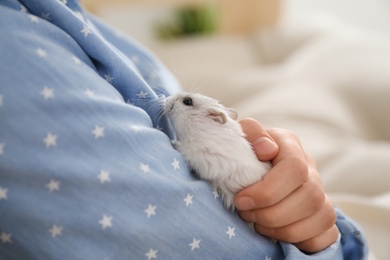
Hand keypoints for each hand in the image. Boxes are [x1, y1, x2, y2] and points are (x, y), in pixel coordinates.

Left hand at [235, 118, 338, 252]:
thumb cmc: (244, 152)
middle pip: (310, 196)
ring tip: (257, 224)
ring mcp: (320, 192)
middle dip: (273, 214)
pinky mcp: (322, 215)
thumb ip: (251, 132)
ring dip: (285, 229)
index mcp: (290, 146)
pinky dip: (303, 241)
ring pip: (322, 217)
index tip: (241, 200)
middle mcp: (310, 168)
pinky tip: (278, 235)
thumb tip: (266, 148)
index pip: (294, 168)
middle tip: (246, 213)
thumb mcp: (241, 136)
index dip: (268, 191)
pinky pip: (329, 235)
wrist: (251, 165)